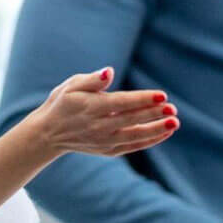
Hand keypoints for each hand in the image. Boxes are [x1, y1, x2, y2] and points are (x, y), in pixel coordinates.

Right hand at [22, 67, 177, 158]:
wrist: (48, 134)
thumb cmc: (63, 103)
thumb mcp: (71, 85)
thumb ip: (92, 80)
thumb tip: (110, 71)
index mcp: (90, 107)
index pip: (121, 102)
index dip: (142, 99)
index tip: (162, 95)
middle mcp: (98, 126)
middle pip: (131, 119)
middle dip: (153, 114)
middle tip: (173, 108)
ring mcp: (103, 141)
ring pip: (134, 136)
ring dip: (155, 130)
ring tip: (174, 122)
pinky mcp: (107, 150)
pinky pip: (132, 146)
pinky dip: (149, 140)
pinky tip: (165, 132)